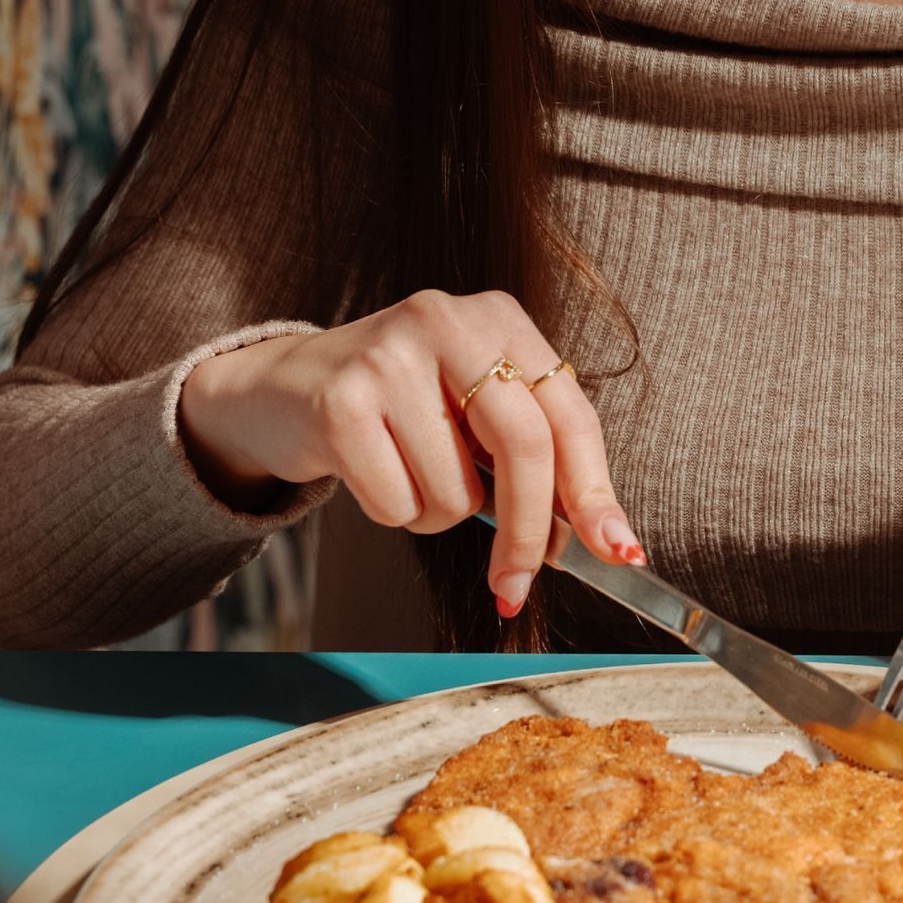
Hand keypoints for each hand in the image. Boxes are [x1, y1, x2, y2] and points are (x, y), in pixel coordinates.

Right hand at [178, 288, 644, 617]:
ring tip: (408, 471)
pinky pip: (397, 502)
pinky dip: (392, 511)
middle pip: (525, 445)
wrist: (285, 389)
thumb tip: (602, 538)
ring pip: (457, 490)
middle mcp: (448, 320)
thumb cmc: (399, 408)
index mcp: (498, 317)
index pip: (568, 413)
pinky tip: (370, 469)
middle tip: (514, 584)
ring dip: (438, 513)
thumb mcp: (472, 408)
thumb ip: (534, 454)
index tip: (617, 551)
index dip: (595, 490)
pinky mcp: (342, 400)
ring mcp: (391, 355)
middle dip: (529, 533)